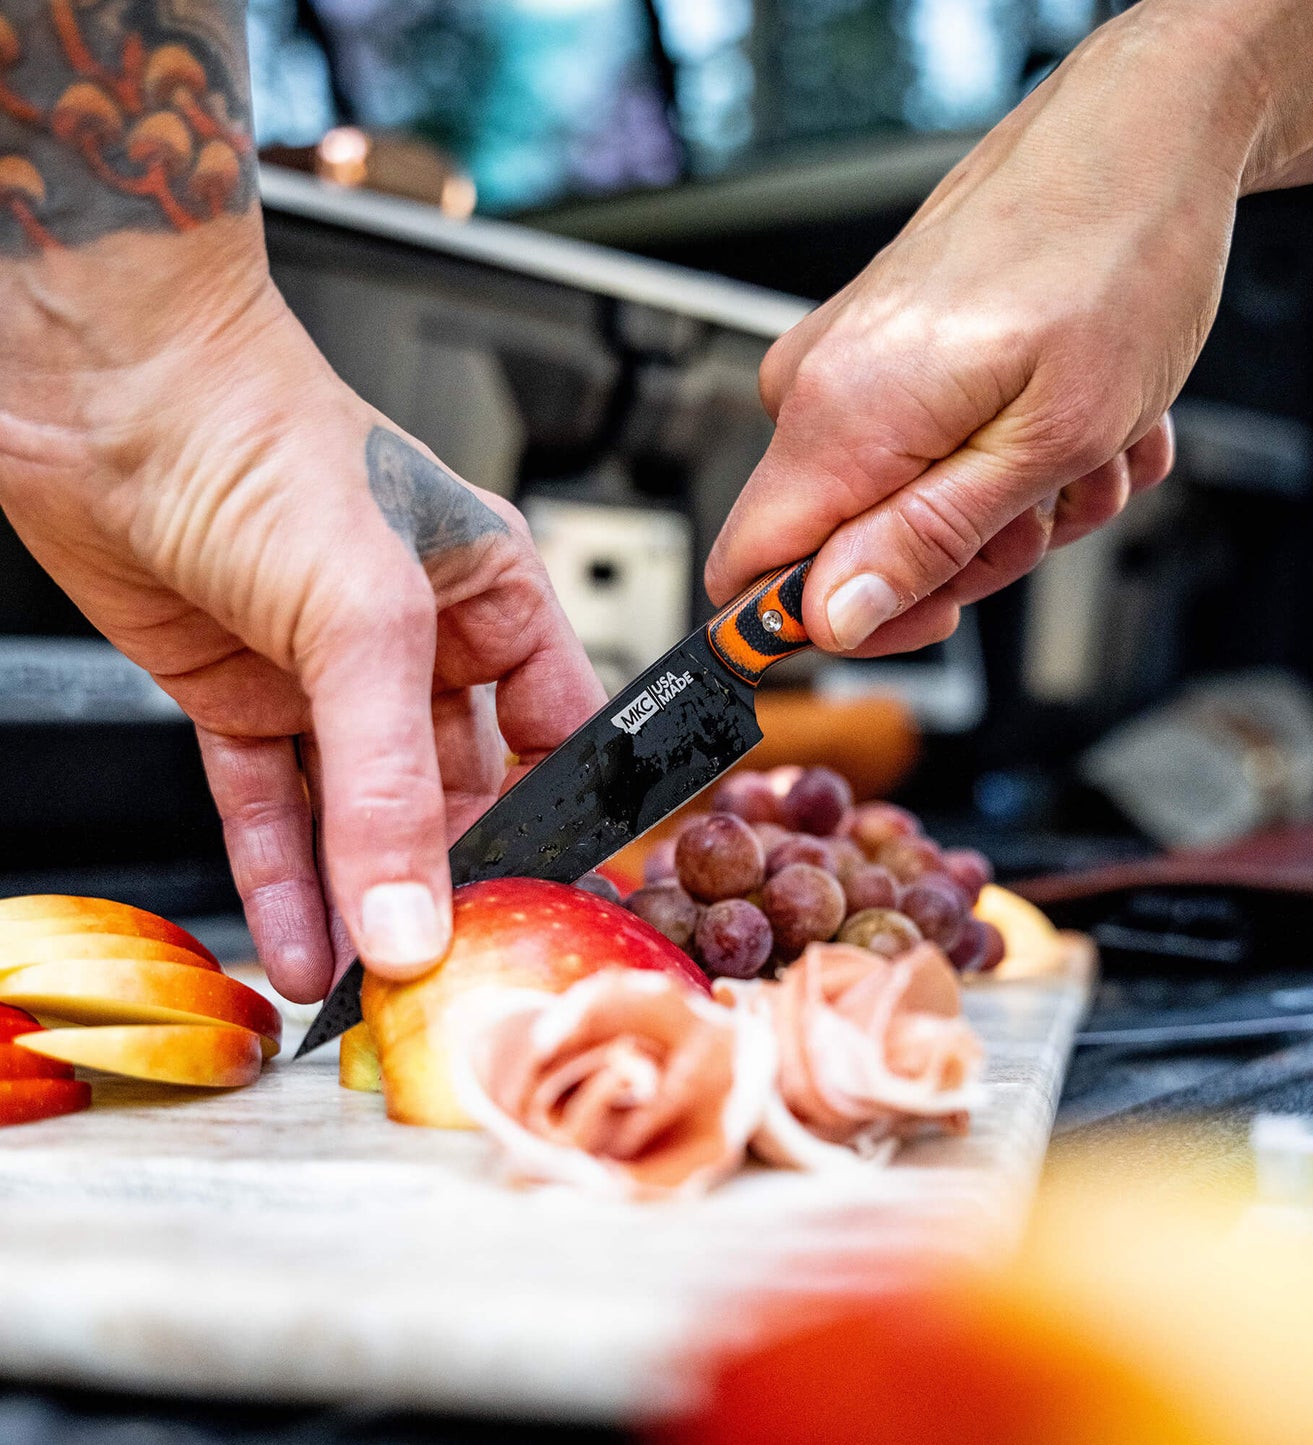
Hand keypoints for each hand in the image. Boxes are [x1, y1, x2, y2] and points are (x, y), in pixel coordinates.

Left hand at [0, 227, 602, 1001]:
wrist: (102, 387)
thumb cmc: (261, 438)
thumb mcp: (362, 620)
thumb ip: (392, 780)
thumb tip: (413, 915)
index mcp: (490, 595)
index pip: (555, 732)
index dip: (561, 818)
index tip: (552, 903)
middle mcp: (416, 638)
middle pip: (455, 788)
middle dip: (445, 877)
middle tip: (446, 966)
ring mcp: (323, 674)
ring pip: (359, 810)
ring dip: (361, 896)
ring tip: (370, 984)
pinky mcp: (238, 695)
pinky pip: (274, 804)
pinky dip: (284, 874)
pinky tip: (304, 940)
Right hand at [705, 8, 1260, 651]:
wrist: (1145, 137)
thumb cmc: (1116, 257)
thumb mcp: (1044, 442)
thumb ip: (925, 541)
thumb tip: (831, 618)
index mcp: (838, 417)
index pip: (748, 578)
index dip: (830, 626)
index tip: (929, 615)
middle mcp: (823, 387)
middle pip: (850, 556)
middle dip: (966, 558)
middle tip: (1050, 505)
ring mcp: (853, 367)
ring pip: (909, 512)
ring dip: (1014, 507)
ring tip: (1087, 446)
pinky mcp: (890, 355)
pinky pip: (934, 457)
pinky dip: (1016, 458)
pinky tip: (1078, 419)